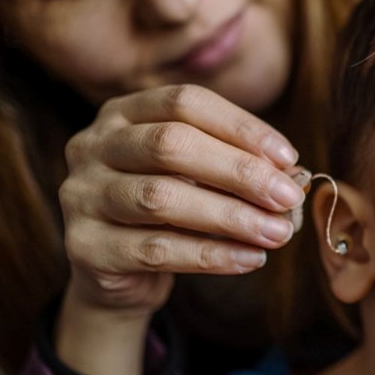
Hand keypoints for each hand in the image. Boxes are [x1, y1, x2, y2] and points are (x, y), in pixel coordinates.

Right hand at [54, 84, 305, 374]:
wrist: (117, 273)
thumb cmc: (171, 211)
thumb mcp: (201, 178)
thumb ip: (239, 166)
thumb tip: (294, 174)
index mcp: (123, 113)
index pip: (185, 102)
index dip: (241, 126)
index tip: (288, 157)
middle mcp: (93, 146)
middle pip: (171, 145)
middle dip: (239, 171)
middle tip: (288, 198)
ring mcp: (81, 195)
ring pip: (160, 199)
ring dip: (231, 216)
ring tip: (278, 233)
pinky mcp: (84, 247)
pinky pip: (155, 250)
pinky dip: (211, 254)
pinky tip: (250, 258)